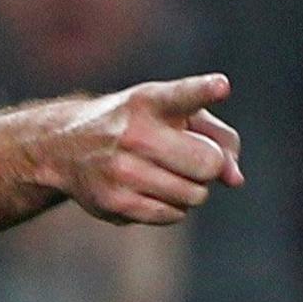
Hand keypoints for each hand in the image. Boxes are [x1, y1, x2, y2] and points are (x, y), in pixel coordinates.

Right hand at [48, 74, 243, 227]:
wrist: (67, 147)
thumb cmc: (139, 126)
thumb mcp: (174, 113)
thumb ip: (218, 136)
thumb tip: (235, 179)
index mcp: (151, 101)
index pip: (183, 96)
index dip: (204, 91)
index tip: (221, 86)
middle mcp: (134, 133)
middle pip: (208, 163)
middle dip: (208, 166)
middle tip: (187, 158)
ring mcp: (122, 170)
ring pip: (195, 195)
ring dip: (191, 189)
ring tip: (166, 174)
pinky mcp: (115, 202)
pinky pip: (173, 215)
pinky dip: (172, 207)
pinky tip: (151, 190)